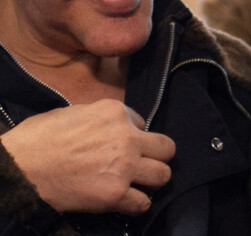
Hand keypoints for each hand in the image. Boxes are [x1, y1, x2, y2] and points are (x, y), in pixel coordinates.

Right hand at [1, 99, 175, 215]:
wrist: (19, 168)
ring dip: (152, 179)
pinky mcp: (114, 194)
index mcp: (115, 111)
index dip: (133, 134)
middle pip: (166, 148)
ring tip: (139, 182)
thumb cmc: (39, 138)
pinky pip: (143, 203)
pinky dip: (137, 204)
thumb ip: (102, 118)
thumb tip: (112, 127)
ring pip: (163, 175)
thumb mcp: (76, 111)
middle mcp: (126, 136)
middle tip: (144, 163)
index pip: (142, 123)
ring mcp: (123, 166)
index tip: (121, 144)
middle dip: (157, 156)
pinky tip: (127, 201)